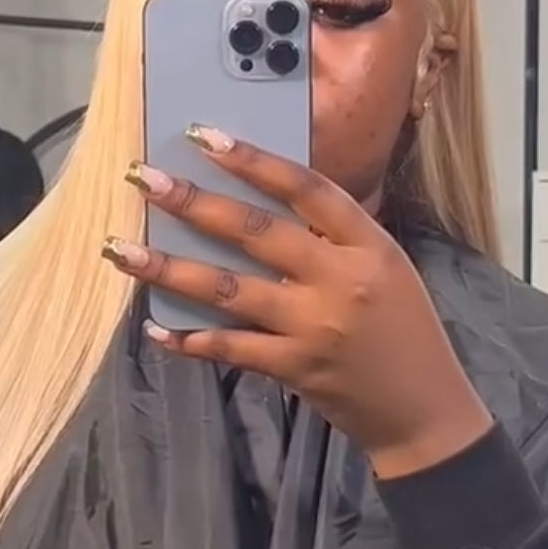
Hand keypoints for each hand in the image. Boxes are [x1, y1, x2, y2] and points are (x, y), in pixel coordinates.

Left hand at [102, 125, 491, 477]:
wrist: (424, 412)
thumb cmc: (405, 330)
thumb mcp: (386, 267)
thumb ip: (334, 237)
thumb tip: (263, 201)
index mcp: (368, 245)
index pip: (306, 188)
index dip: (254, 160)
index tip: (205, 137)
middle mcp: (339, 281)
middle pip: (256, 233)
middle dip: (193, 203)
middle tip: (144, 179)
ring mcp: (313, 328)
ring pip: (228, 290)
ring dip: (170, 268)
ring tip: (122, 249)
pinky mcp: (294, 368)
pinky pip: (231, 348)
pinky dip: (191, 339)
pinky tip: (156, 329)